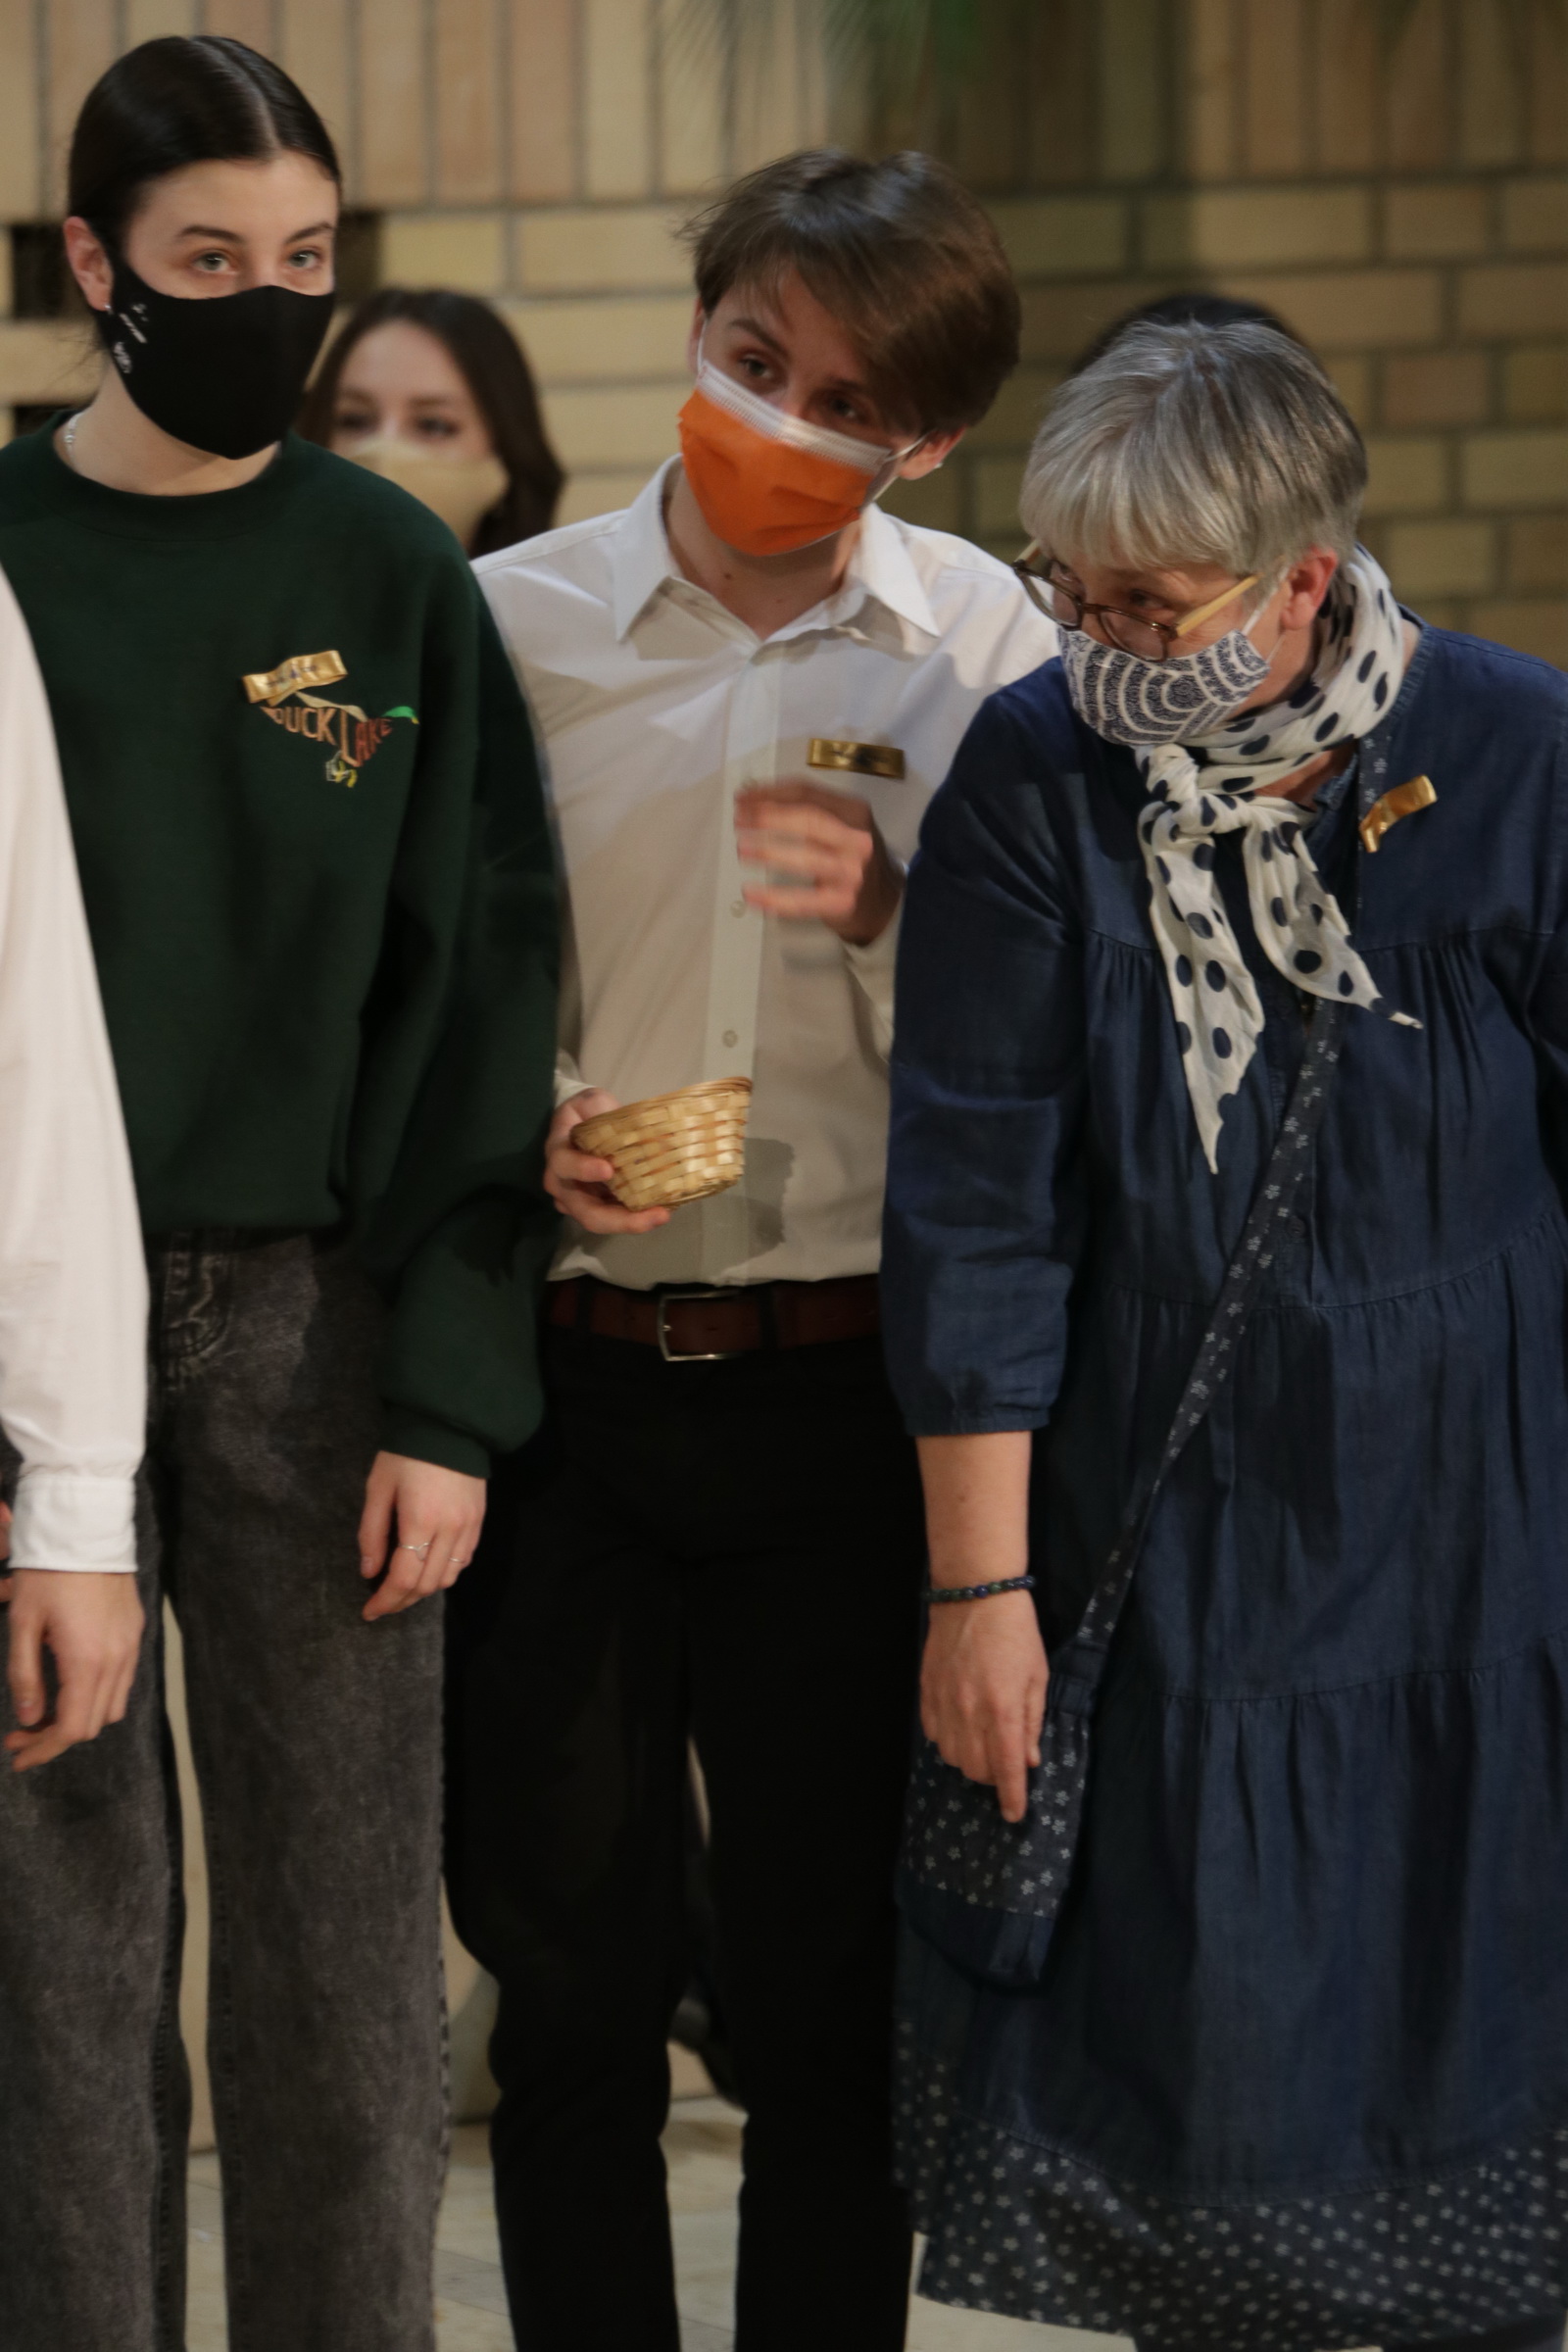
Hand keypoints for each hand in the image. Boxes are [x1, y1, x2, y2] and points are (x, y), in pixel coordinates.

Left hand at [2, 1567, 144, 1771]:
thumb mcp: (22, 1624)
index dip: (43, 1749)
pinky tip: (72, 1684)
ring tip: (46, 1712)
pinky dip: (97, 1695)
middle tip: (22, 1735)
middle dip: (55, 1738)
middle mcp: (117, 1659)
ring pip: (112, 1706)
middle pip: (93, 1724)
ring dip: (80, 1718)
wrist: (85, 1529)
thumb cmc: (47, 1573)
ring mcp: (131, 1646)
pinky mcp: (135, 1632)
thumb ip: (24, 1676)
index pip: (71, 1728)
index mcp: (86, 1661)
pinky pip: (123, 1680)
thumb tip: (29, 1719)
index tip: (17, 1754)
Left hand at [357, 1451, 485, 1621]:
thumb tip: (369, 1572)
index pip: (404, 1578)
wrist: (449, 1424)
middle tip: (382, 1606)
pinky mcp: (479, 1520)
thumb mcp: (378, 1488)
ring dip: (424, 1591)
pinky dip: (444, 1574)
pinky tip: (429, 1570)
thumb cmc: (406, 1453)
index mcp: (420, 1522)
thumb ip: (372, 1534)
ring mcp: (469, 1527)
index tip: (368, 1612)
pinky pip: (463, 1561)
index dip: (385, 1601)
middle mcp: (449, 1530)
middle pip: (427, 1585)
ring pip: (449, 1578)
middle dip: (402, 1602)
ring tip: (403, 1591)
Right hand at [544, 1090, 670, 1235]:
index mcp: (558, 1151)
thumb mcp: (594, 1101)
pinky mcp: (596, 1207)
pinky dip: (636, 1218)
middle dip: (620, 1219)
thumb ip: (607, 1111)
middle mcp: (562, 1184)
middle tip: (656, 1214)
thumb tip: (644, 1126)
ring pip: (600, 1222)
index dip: (583, 1169)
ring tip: (662, 1215)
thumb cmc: (587, 1112)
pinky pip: (614, 1219)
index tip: (609, 1170)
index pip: (563, 1163)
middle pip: (585, 1211)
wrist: (582, 1124)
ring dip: (632, 1223)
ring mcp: (577, 1201)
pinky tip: (661, 1211)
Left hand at [735, 782, 903, 944]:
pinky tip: (752, 893)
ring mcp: (852, 872)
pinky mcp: (842, 902)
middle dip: (769, 817)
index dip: (771, 793)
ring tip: (742, 849)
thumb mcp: (843, 825)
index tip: (742, 798)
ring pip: (806, 858)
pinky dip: (774, 898)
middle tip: (739, 819)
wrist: (885, 903)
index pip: (808, 793)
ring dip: (769, 852)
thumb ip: (808, 809)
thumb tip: (753, 797)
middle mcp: (857, 839)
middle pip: (809, 819)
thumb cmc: (853, 858)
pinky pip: (803, 900)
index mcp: (854, 811)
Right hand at [920, 1590, 1047, 1823]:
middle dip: (993, 1778)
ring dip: (970, 1761)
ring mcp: (944, 1703)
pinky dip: (949, 1742)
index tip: (1014, 1816)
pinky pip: (934, 1735)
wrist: (974, 1594)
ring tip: (983, 1745)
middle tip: (1006, 1764)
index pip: (1007, 1769)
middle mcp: (970, 1713)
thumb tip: (1028, 1760)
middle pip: (976, 1770)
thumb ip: (1033, 1722)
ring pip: (952, 1757)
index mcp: (1004, 1709)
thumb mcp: (1038, 1676)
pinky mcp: (927, 1692)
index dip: (1012, 1798)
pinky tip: (961, 1728)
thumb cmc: (1016, 1633)